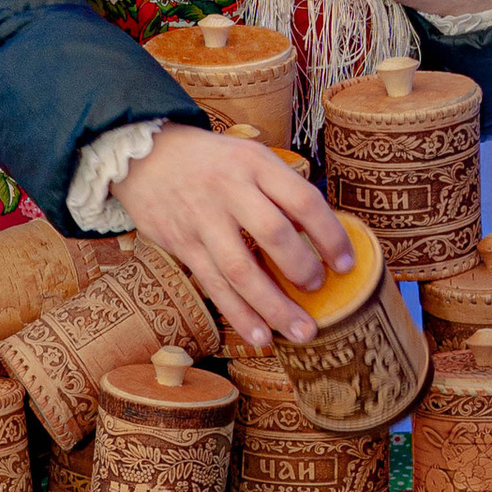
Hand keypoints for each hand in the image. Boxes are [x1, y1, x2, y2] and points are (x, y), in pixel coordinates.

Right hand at [116, 122, 353, 349]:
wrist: (145, 156)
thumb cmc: (211, 162)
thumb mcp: (249, 157)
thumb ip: (280, 190)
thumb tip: (319, 235)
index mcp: (255, 164)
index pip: (303, 200)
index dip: (330, 235)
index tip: (346, 264)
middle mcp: (230, 190)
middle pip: (273, 234)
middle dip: (302, 268)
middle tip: (318, 289)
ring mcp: (203, 220)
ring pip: (242, 270)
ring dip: (274, 305)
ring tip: (300, 331)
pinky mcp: (182, 245)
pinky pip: (214, 285)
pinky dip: (238, 314)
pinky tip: (259, 335)